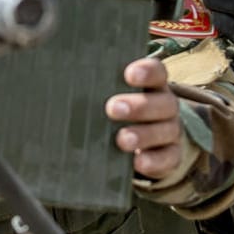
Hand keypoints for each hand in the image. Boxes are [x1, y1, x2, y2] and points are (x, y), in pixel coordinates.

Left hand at [105, 57, 181, 179]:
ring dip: (144, 135)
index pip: (157, 72)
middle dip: (139, 106)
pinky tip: (138, 162)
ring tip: (122, 139)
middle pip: (162, 102)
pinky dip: (154, 161)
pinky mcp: (172, 156)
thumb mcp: (110, 98)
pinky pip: (168, 158)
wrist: (150, 144)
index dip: (147, 72)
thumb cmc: (121, 112)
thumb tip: (61, 88)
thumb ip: (98, 91)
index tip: (128, 75)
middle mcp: (166, 106)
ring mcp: (171, 131)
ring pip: (166, 131)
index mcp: (152, 86)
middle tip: (113, 108)